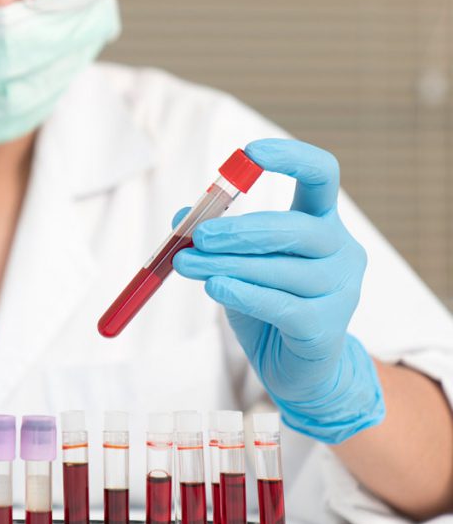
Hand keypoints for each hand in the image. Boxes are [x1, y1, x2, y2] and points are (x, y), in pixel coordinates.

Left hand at [172, 138, 384, 443]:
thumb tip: (181, 217)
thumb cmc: (267, 306)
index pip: (322, 175)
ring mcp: (341, 291)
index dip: (291, 158)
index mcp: (322, 223)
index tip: (248, 153)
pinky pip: (281, 305)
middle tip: (198, 236)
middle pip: (298, 228)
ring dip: (228, 265)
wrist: (297, 371)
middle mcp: (341, 251)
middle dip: (242, 230)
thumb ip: (215, 241)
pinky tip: (216, 287)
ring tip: (186, 265)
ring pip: (282, 270)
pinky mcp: (326, 328)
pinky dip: (244, 294)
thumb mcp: (238, 266)